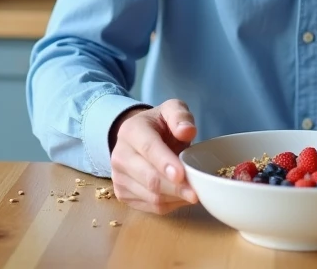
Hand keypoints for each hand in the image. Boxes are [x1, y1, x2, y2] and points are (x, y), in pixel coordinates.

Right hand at [110, 99, 198, 214]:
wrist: (139, 138)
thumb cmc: (159, 124)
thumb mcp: (172, 110)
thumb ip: (180, 116)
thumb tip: (187, 131)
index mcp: (131, 131)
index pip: (148, 149)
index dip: (165, 163)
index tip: (182, 175)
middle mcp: (120, 155)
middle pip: (149, 178)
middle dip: (175, 188)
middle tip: (197, 192)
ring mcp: (119, 177)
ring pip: (151, 196)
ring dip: (175, 198)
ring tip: (194, 193)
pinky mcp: (123, 194)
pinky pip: (150, 207)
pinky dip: (170, 205)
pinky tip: (182, 197)